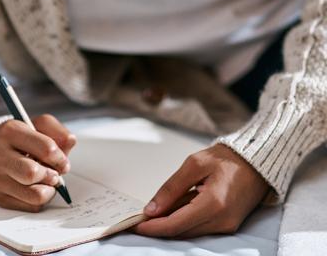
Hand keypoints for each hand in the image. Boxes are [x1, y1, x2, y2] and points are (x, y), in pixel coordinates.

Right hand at [0, 114, 75, 211]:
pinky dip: (40, 199)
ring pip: (34, 195)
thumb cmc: (20, 138)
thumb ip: (57, 131)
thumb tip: (70, 142)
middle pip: (33, 173)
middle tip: (55, 173)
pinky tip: (37, 187)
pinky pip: (30, 206)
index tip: (63, 161)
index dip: (60, 157)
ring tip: (47, 181)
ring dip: (49, 189)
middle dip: (52, 174)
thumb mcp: (38, 125)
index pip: (45, 148)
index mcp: (11, 132)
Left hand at [134, 144, 268, 237]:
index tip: (135, 224)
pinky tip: (176, 208)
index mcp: (214, 203)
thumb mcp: (194, 164)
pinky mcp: (228, 225)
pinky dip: (184, 220)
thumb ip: (172, 187)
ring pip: (189, 232)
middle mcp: (222, 221)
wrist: (255, 163)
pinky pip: (200, 228)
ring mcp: (226, 226)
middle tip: (140, 218)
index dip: (153, 227)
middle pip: (181, 232)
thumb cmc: (225, 159)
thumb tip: (151, 209)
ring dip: (170, 223)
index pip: (176, 225)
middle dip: (159, 227)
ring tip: (157, 209)